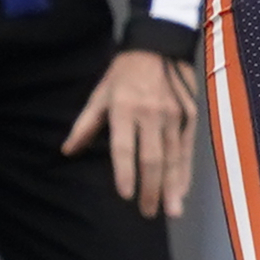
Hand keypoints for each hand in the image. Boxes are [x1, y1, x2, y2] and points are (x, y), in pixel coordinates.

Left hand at [63, 47, 198, 217]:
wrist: (161, 47)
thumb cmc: (124, 73)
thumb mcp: (99, 94)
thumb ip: (86, 124)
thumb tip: (68, 151)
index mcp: (125, 109)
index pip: (125, 147)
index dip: (125, 172)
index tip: (125, 195)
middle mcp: (152, 115)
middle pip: (153, 158)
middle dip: (152, 189)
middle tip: (148, 212)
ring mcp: (175, 117)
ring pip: (174, 157)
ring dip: (173, 186)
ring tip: (171, 210)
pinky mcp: (191, 117)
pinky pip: (187, 150)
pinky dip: (185, 172)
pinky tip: (183, 189)